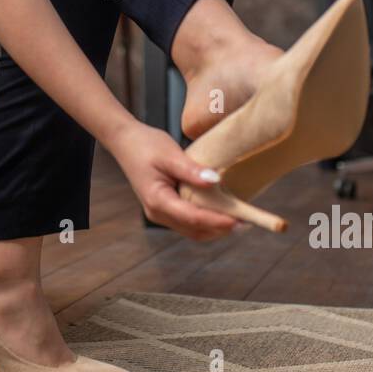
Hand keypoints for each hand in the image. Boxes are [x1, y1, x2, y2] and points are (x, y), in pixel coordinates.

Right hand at [106, 121, 240, 240]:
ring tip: (238, 219)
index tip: (239, 220)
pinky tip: (221, 211)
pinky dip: (206, 221)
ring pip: (192, 230)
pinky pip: (188, 222)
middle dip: (220, 229)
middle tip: (246, 222)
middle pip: (194, 230)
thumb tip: (215, 181)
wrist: (125, 141)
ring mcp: (160, 213)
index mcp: (158, 200)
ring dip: (215, 227)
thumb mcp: (170, 154)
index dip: (217, 221)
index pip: (193, 217)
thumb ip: (191, 170)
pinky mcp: (164, 208)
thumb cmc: (146, 145)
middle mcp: (157, 212)